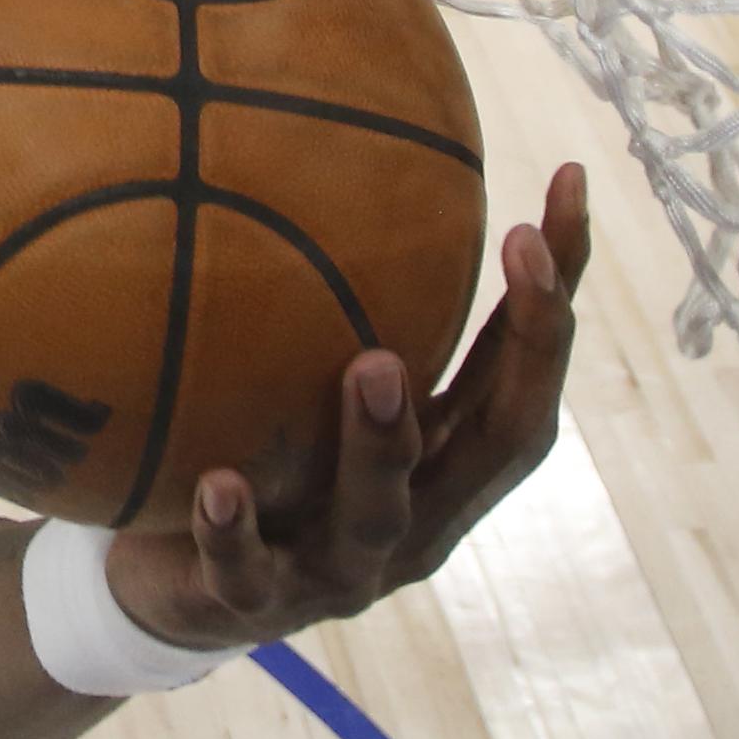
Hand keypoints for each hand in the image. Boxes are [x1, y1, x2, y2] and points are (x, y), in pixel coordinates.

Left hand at [109, 163, 592, 649]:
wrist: (170, 592)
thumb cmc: (258, 457)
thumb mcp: (302, 374)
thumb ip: (336, 299)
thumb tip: (332, 131)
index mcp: (441, 456)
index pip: (522, 367)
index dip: (557, 286)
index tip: (568, 181)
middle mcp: (417, 516)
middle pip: (498, 441)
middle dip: (526, 349)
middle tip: (524, 251)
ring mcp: (341, 570)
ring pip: (381, 512)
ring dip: (382, 438)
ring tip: (374, 365)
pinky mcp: (255, 607)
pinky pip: (248, 571)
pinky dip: (235, 529)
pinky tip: (217, 483)